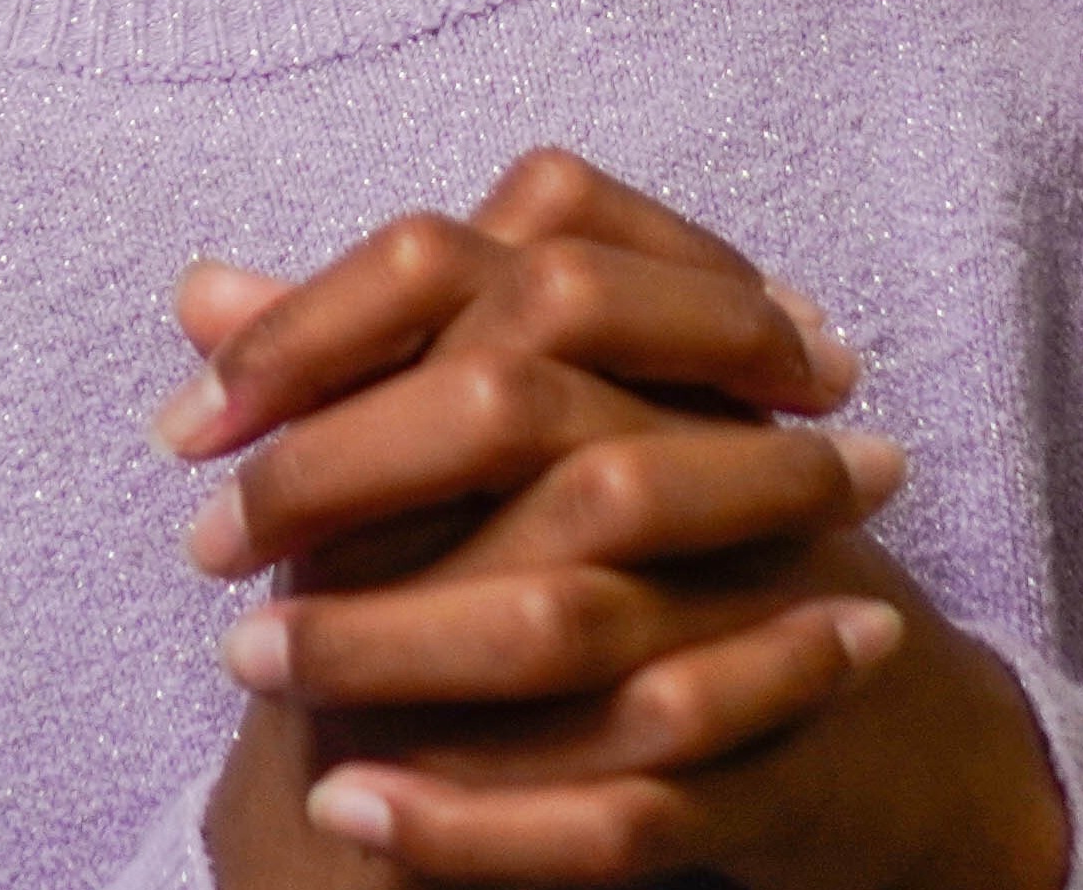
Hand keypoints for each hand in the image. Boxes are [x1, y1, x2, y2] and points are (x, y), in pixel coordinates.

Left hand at [175, 153, 1070, 889]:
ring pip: (556, 609)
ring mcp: (750, 605)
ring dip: (378, 640)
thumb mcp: (548, 418)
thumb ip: (385, 353)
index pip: (472, 268)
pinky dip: (470, 815)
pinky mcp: (763, 765)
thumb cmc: (681, 534)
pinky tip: (349, 805)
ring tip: (247, 662)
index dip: (317, 331)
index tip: (196, 419)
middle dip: (332, 477)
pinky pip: (616, 800)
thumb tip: (204, 293)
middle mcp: (710, 446)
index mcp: (652, 345)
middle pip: (507, 410)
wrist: (885, 716)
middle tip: (207, 543)